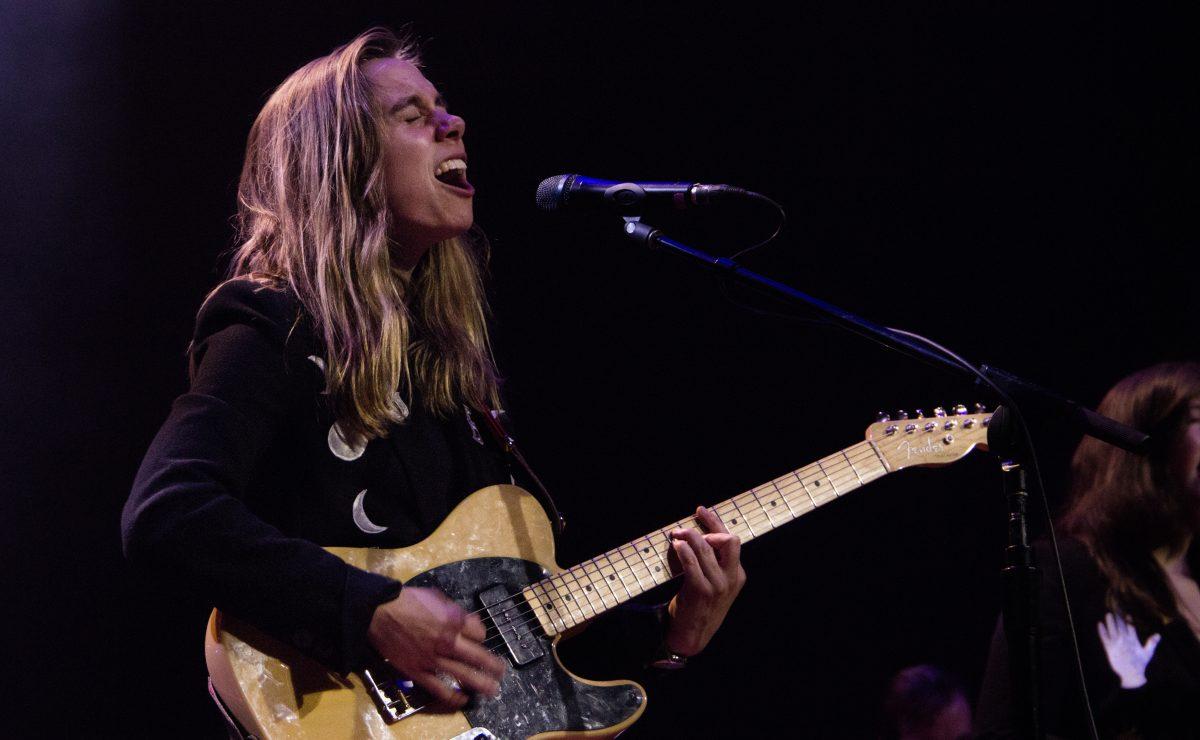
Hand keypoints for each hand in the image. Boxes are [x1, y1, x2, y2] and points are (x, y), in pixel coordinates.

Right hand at [367, 587, 505, 707]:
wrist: (380, 612)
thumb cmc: (409, 601)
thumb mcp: (437, 597)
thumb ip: (455, 611)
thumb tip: (470, 622)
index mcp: (453, 620)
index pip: (479, 633)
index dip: (481, 636)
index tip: (478, 639)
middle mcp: (447, 641)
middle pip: (478, 656)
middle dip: (492, 666)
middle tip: (501, 672)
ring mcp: (433, 659)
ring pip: (463, 675)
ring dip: (481, 683)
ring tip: (492, 690)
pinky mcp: (418, 672)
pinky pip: (439, 688)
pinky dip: (452, 696)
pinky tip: (463, 700)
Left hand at [665, 505, 746, 655]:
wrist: (692, 635)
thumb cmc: (699, 606)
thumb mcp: (714, 584)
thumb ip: (711, 563)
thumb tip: (693, 535)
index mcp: (737, 574)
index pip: (731, 540)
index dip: (715, 522)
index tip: (700, 510)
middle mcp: (731, 578)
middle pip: (727, 540)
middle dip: (708, 527)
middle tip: (686, 528)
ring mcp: (718, 585)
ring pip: (706, 549)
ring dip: (689, 537)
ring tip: (676, 535)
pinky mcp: (701, 591)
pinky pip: (692, 564)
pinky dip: (683, 551)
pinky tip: (676, 546)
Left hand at [1097, 611, 1159, 688]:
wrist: (1131, 675)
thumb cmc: (1139, 664)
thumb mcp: (1147, 653)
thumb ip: (1152, 643)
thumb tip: (1159, 635)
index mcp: (1133, 641)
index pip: (1131, 627)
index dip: (1128, 619)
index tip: (1126, 612)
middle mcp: (1125, 641)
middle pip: (1121, 626)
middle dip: (1118, 617)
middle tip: (1115, 607)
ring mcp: (1116, 644)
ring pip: (1112, 630)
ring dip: (1110, 621)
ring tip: (1108, 613)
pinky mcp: (1109, 649)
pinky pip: (1104, 638)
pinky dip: (1102, 631)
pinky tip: (1099, 624)